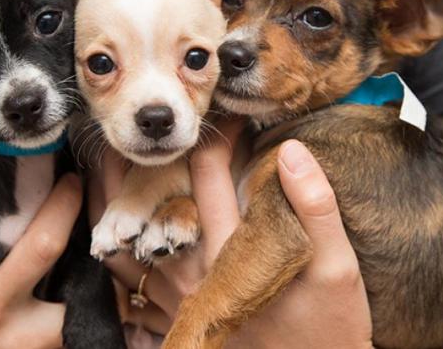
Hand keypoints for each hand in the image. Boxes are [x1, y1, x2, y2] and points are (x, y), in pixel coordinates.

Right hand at [0, 156, 82, 348]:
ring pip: (86, 310)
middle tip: (93, 212)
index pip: (42, 246)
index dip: (64, 207)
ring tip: (87, 247)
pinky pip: (79, 330)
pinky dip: (86, 304)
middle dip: (91, 245)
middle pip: (80, 280)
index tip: (71, 180)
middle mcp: (16, 333)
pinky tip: (81, 282)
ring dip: (95, 279)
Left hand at [94, 120, 372, 346]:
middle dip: (142, 159)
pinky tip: (108, 234)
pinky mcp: (173, 325)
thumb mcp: (339, 269)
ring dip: (112, 204)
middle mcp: (196, 273)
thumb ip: (316, 208)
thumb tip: (293, 151)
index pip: (209, 174)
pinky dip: (112, 254)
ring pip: (127, 243)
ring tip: (103, 170)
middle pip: (151, 202)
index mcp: (234, 250)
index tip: (226, 114)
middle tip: (133, 127)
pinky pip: (126, 287)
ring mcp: (179, 302)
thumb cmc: (331, 328)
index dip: (217, 135)